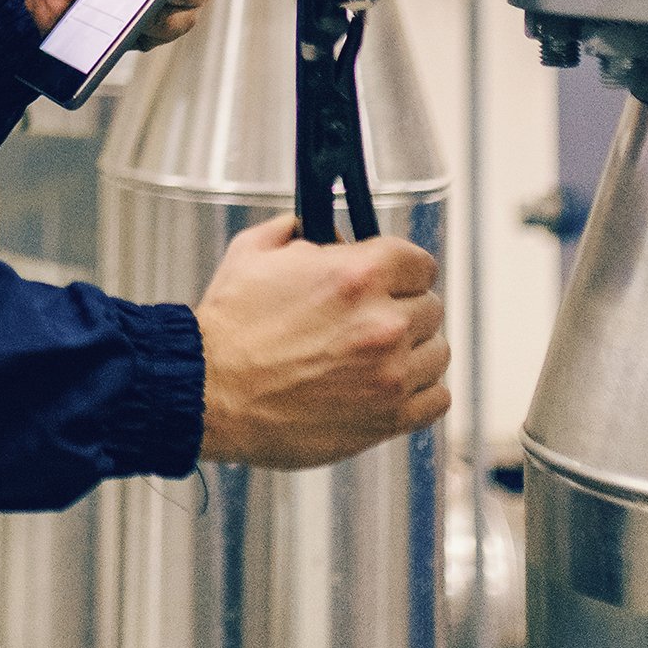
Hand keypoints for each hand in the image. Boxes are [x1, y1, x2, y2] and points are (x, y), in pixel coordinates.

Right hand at [191, 217, 450, 468]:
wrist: (210, 390)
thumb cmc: (229, 327)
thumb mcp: (254, 252)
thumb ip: (299, 229)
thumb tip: (328, 230)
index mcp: (357, 274)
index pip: (420, 262)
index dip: (401, 269)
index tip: (391, 279)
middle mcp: (383, 322)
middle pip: (430, 307)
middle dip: (401, 308)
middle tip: (369, 320)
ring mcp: (390, 373)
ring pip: (438, 352)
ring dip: (414, 351)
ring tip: (379, 356)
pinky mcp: (388, 417)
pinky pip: (437, 399)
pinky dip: (420, 392)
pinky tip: (390, 385)